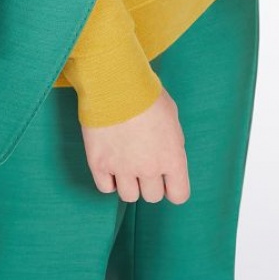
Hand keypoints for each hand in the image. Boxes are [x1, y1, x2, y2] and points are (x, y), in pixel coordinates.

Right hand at [80, 86, 190, 204]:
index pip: (179, 195)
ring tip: (126, 162)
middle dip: (150, 182)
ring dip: (129, 183)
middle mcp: (149, 169)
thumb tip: (166, 153)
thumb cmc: (147, 94)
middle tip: (143, 163)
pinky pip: (105, 188)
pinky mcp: (99, 164)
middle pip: (152, 196)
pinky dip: (109, 179)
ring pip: (129, 196)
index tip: (167, 178)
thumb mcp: (172, 116)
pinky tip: (111, 163)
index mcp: (172, 158)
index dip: (173, 187)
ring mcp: (123, 169)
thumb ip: (171, 141)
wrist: (116, 83)